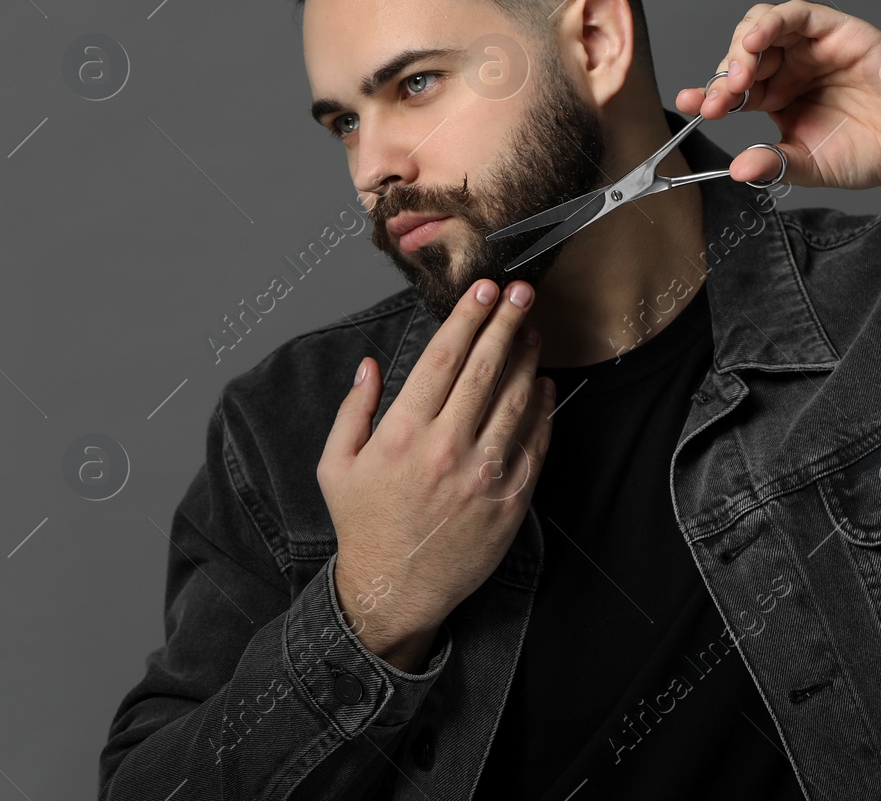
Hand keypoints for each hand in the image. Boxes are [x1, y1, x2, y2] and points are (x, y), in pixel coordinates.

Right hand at [316, 278, 555, 671]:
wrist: (394, 590)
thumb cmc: (364, 526)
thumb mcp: (336, 466)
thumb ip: (354, 410)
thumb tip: (370, 365)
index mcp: (404, 433)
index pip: (444, 358)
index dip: (468, 318)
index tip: (485, 289)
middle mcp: (448, 447)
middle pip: (486, 368)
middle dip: (507, 322)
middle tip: (522, 292)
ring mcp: (484, 473)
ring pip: (516, 399)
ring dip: (528, 358)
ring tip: (533, 330)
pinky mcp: (511, 498)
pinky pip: (534, 442)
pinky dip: (543, 409)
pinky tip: (544, 386)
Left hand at [673, 0, 880, 188]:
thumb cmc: (869, 152)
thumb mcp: (811, 165)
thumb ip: (775, 164)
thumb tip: (737, 170)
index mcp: (777, 97)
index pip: (733, 89)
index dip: (708, 93)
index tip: (690, 103)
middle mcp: (789, 67)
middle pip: (741, 55)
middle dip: (724, 75)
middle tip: (721, 100)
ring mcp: (810, 46)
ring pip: (761, 27)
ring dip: (742, 46)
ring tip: (739, 75)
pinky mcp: (834, 29)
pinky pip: (796, 14)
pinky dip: (771, 22)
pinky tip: (756, 40)